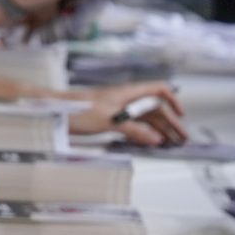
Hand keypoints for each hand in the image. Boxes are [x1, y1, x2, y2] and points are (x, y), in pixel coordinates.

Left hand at [70, 81, 186, 145]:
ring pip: (144, 119)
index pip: (158, 90)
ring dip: (158, 130)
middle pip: (154, 108)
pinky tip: (149, 143)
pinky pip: (132, 126)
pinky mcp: (109, 119)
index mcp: (127, 93)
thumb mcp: (108, 120)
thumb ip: (133, 129)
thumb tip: (156, 138)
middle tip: (182, 140)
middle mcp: (125, 100)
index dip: (173, 101)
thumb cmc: (77, 110)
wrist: (52, 110)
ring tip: (170, 144)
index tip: (182, 116)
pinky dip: (143, 134)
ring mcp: (117, 110)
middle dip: (170, 122)